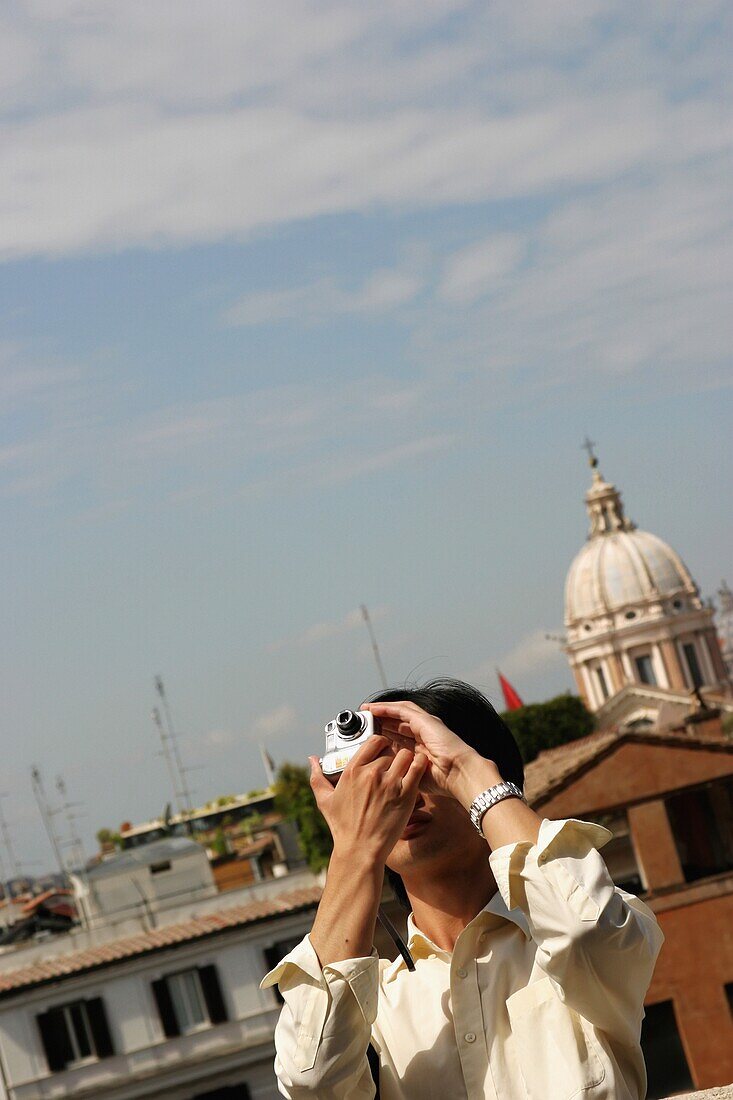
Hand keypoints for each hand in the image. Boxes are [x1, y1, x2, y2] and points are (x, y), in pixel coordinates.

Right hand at [309, 735, 428, 863]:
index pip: (373, 741)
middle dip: (392, 756)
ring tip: (405, 769)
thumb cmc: (343, 827)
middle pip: (390, 749)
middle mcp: (371, 773)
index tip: (382, 750)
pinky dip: (419, 765)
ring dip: (406, 760)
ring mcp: (389, 783)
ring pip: (405, 755)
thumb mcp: (325, 801)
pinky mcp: (406, 794)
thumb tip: (312, 760)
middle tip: (393, 766)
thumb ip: (317, 777)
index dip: (380, 743)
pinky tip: (417, 770)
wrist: (360, 850)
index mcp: (352, 771)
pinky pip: (417, 768)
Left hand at [363, 700, 500, 798]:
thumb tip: (385, 773)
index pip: (397, 737)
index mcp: (419, 746)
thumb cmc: (442, 780)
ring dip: (380, 711)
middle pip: (396, 723)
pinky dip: (386, 708)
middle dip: (379, 722)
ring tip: (366, 710)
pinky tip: (374, 709)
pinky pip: (401, 710)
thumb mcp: (414, 774)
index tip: (367, 737)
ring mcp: (424, 724)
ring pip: (398, 713)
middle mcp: (422, 733)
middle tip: (362, 721)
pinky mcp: (424, 720)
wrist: (458, 774)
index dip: (382, 735)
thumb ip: (401, 769)